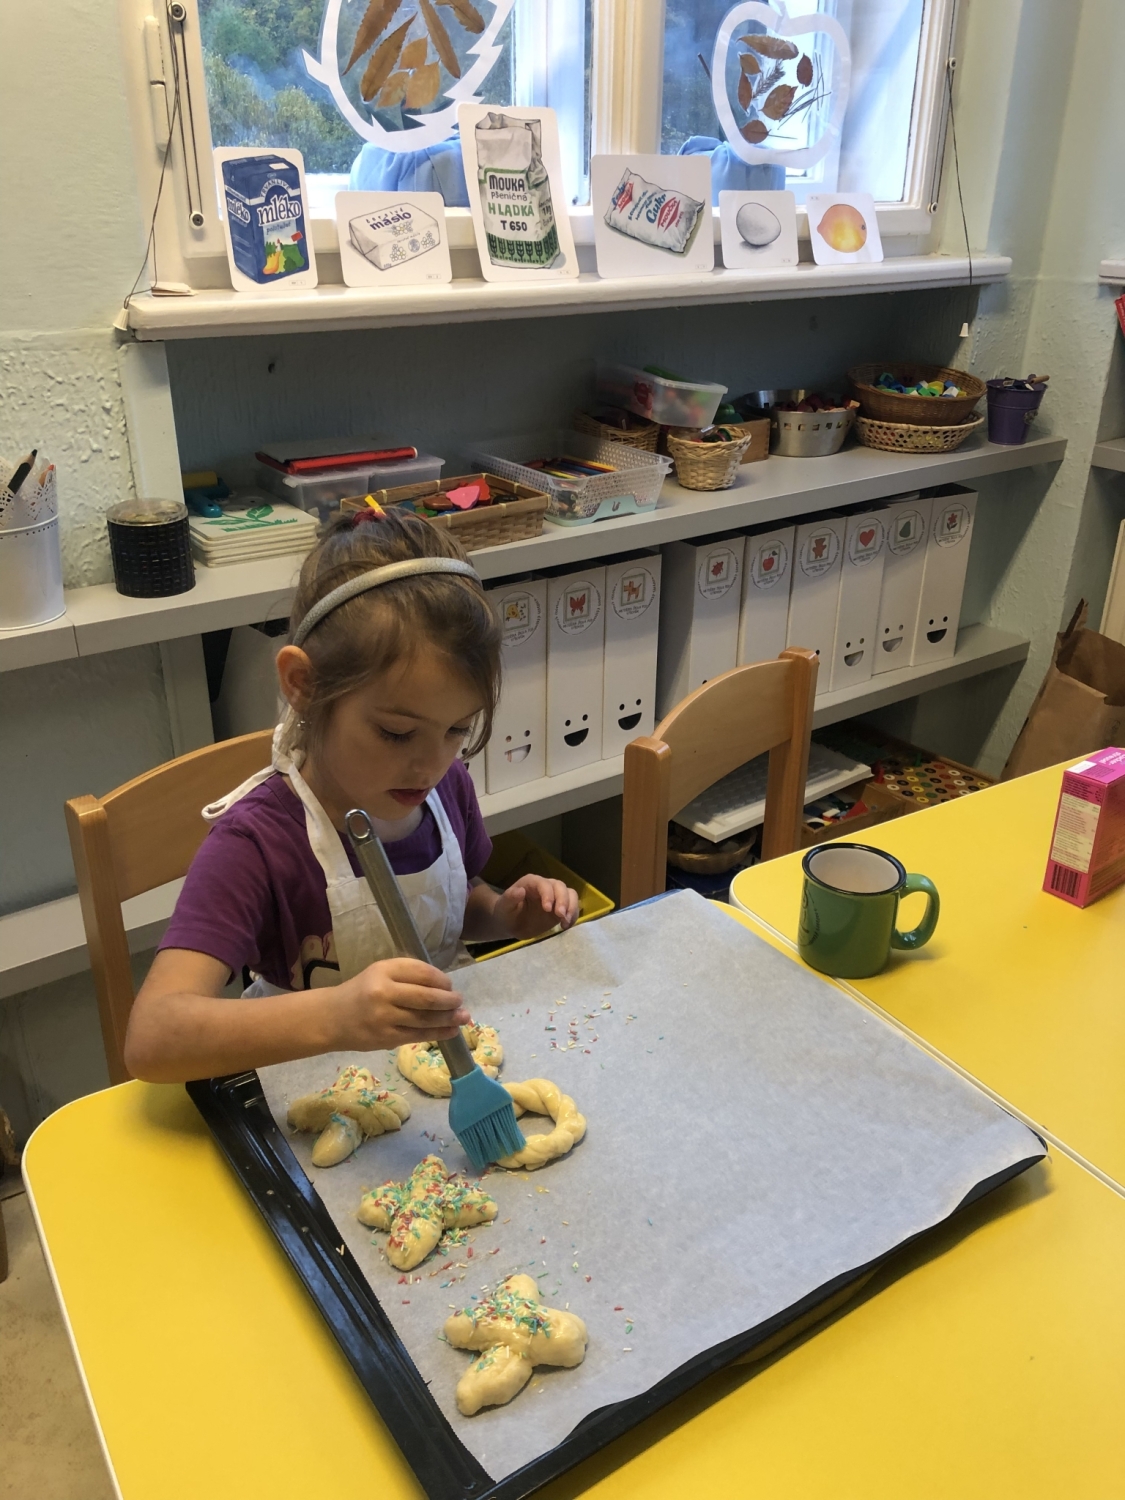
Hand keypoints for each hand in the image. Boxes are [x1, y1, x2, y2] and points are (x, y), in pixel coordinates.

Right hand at [331, 957, 470, 1050]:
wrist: (332, 1018)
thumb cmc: (362, 992)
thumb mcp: (380, 973)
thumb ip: (409, 975)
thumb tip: (446, 987)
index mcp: (383, 970)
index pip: (422, 973)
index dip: (442, 980)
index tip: (450, 985)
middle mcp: (384, 992)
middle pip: (427, 997)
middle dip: (450, 1000)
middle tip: (460, 1001)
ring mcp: (384, 1017)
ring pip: (425, 1018)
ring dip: (449, 1018)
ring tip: (463, 1017)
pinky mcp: (386, 1038)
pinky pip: (418, 1036)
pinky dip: (438, 1033)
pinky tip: (451, 1031)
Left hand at [493, 874, 579, 940]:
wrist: (511, 924)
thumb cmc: (506, 912)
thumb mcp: (504, 906)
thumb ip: (510, 898)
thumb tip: (520, 891)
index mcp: (531, 882)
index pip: (543, 884)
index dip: (548, 894)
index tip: (547, 909)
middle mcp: (545, 886)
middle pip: (560, 886)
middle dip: (563, 900)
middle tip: (560, 916)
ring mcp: (555, 897)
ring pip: (570, 894)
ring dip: (571, 907)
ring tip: (565, 922)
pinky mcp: (560, 908)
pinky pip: (572, 907)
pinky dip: (573, 916)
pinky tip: (566, 926)